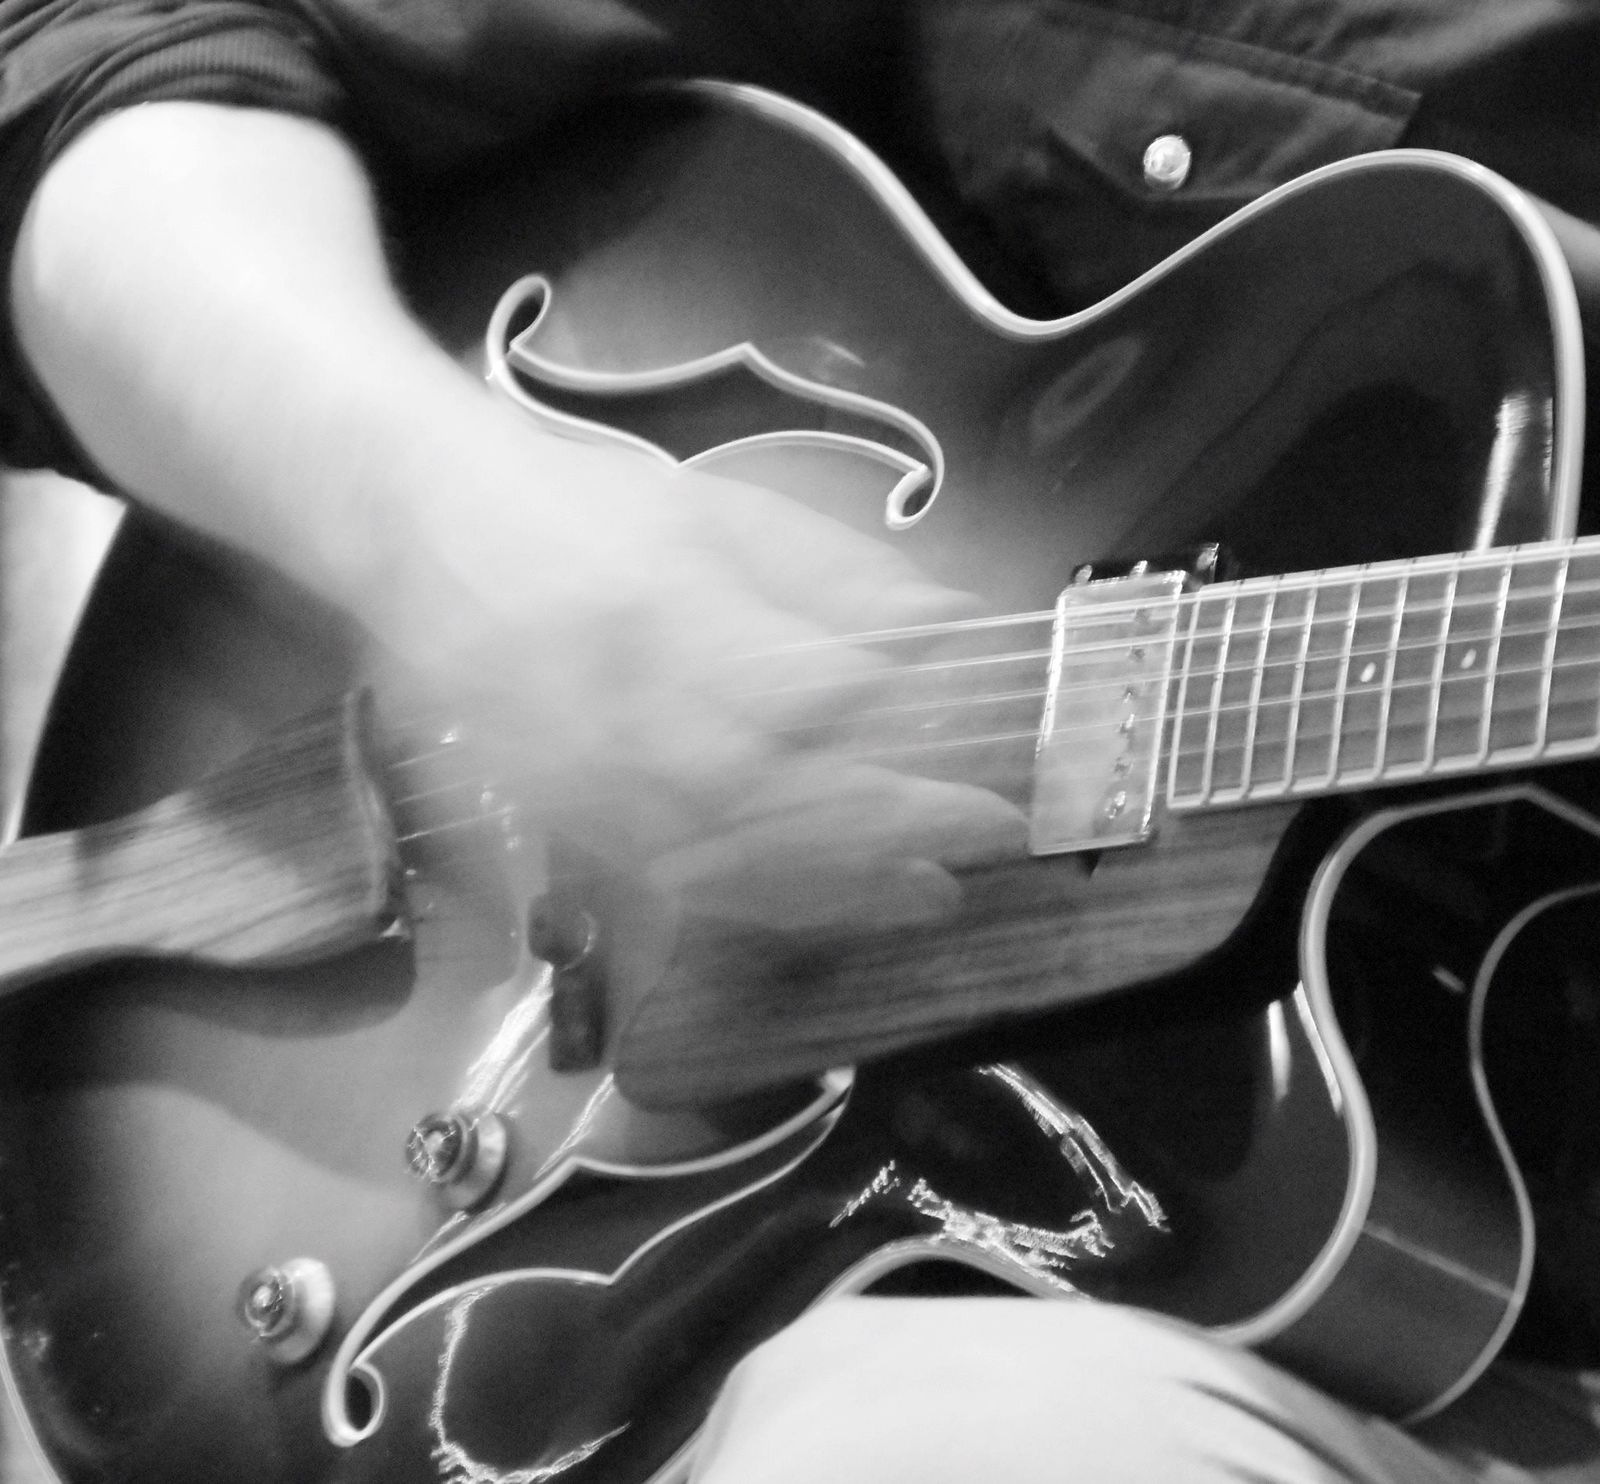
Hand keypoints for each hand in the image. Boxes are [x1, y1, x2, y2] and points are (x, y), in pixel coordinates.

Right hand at [384, 422, 1026, 931]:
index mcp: (665, 602)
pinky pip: (665, 874)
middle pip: (771, 792)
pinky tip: (826, 904)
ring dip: (835, 883)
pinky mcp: (552, 808)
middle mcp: (618, 697)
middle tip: (988, 842)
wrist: (413, 525)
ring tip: (929, 896)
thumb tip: (950, 625)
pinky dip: (755, 898)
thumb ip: (829, 573)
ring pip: (720, 851)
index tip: (986, 763)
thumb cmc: (578, 503)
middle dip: (889, 827)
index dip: (897, 740)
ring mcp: (577, 766)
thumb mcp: (713, 507)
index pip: (803, 694)